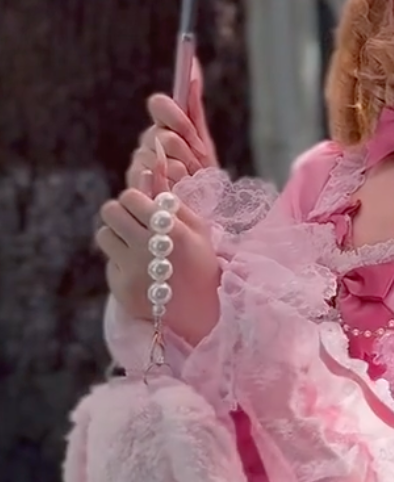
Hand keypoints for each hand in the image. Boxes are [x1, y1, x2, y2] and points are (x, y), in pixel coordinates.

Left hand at [96, 188, 221, 346]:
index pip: (130, 197)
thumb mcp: (197, 228)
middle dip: (121, 212)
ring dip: (117, 236)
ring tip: (136, 245)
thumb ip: (171, 199)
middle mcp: (149, 251)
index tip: (144, 207)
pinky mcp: (121, 288)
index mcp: (172, 232)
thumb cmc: (200, 263)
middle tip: (134, 221)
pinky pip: (109, 261)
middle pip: (110, 212)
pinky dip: (122, 261)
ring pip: (104, 235)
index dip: (135, 198)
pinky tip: (140, 270)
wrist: (199, 312)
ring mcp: (132, 271)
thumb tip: (146, 169)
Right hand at [127, 59, 218, 192]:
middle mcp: (147, 142)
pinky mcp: (135, 188)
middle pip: (167, 136)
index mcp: (162, 127)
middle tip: (197, 166)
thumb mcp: (202, 142)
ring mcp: (138, 165)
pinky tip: (174, 193)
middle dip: (188, 153)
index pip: (161, 104)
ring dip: (184, 174)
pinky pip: (154, 182)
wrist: (194, 212)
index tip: (189, 128)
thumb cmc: (198, 175)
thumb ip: (194, 107)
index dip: (175, 114)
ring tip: (189, 184)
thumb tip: (195, 65)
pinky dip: (170, 188)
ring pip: (163, 161)